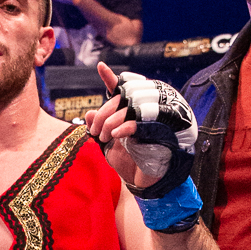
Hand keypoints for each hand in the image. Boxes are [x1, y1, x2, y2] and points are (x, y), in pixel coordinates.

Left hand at [86, 63, 197, 192]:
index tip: (100, 67)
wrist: (142, 182)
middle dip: (104, 113)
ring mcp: (155, 119)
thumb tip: (89, 113)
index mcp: (134, 109)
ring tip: (104, 137)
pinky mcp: (161, 132)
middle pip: (123, 96)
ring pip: (130, 107)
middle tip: (95, 131)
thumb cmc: (127, 162)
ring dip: (111, 121)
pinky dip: (124, 126)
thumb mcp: (107, 144)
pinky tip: (115, 135)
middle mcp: (146, 109)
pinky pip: (141, 121)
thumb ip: (98, 127)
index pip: (123, 88)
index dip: (112, 78)